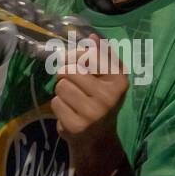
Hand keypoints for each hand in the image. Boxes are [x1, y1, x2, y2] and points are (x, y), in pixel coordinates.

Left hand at [52, 34, 128, 175]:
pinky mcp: (76, 125)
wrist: (98, 138)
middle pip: (69, 70)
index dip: (79, 56)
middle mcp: (108, 98)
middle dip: (67, 74)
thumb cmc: (102, 101)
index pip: (89, 55)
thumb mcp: (110, 78)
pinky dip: (59, 106)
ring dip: (62, 91)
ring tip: (73, 100)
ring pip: (61, 86)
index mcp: (119, 82)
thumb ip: (104, 55)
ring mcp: (92, 113)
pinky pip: (55, 102)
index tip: (81, 64)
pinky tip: (69, 112)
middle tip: (73, 84)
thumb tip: (92, 36)